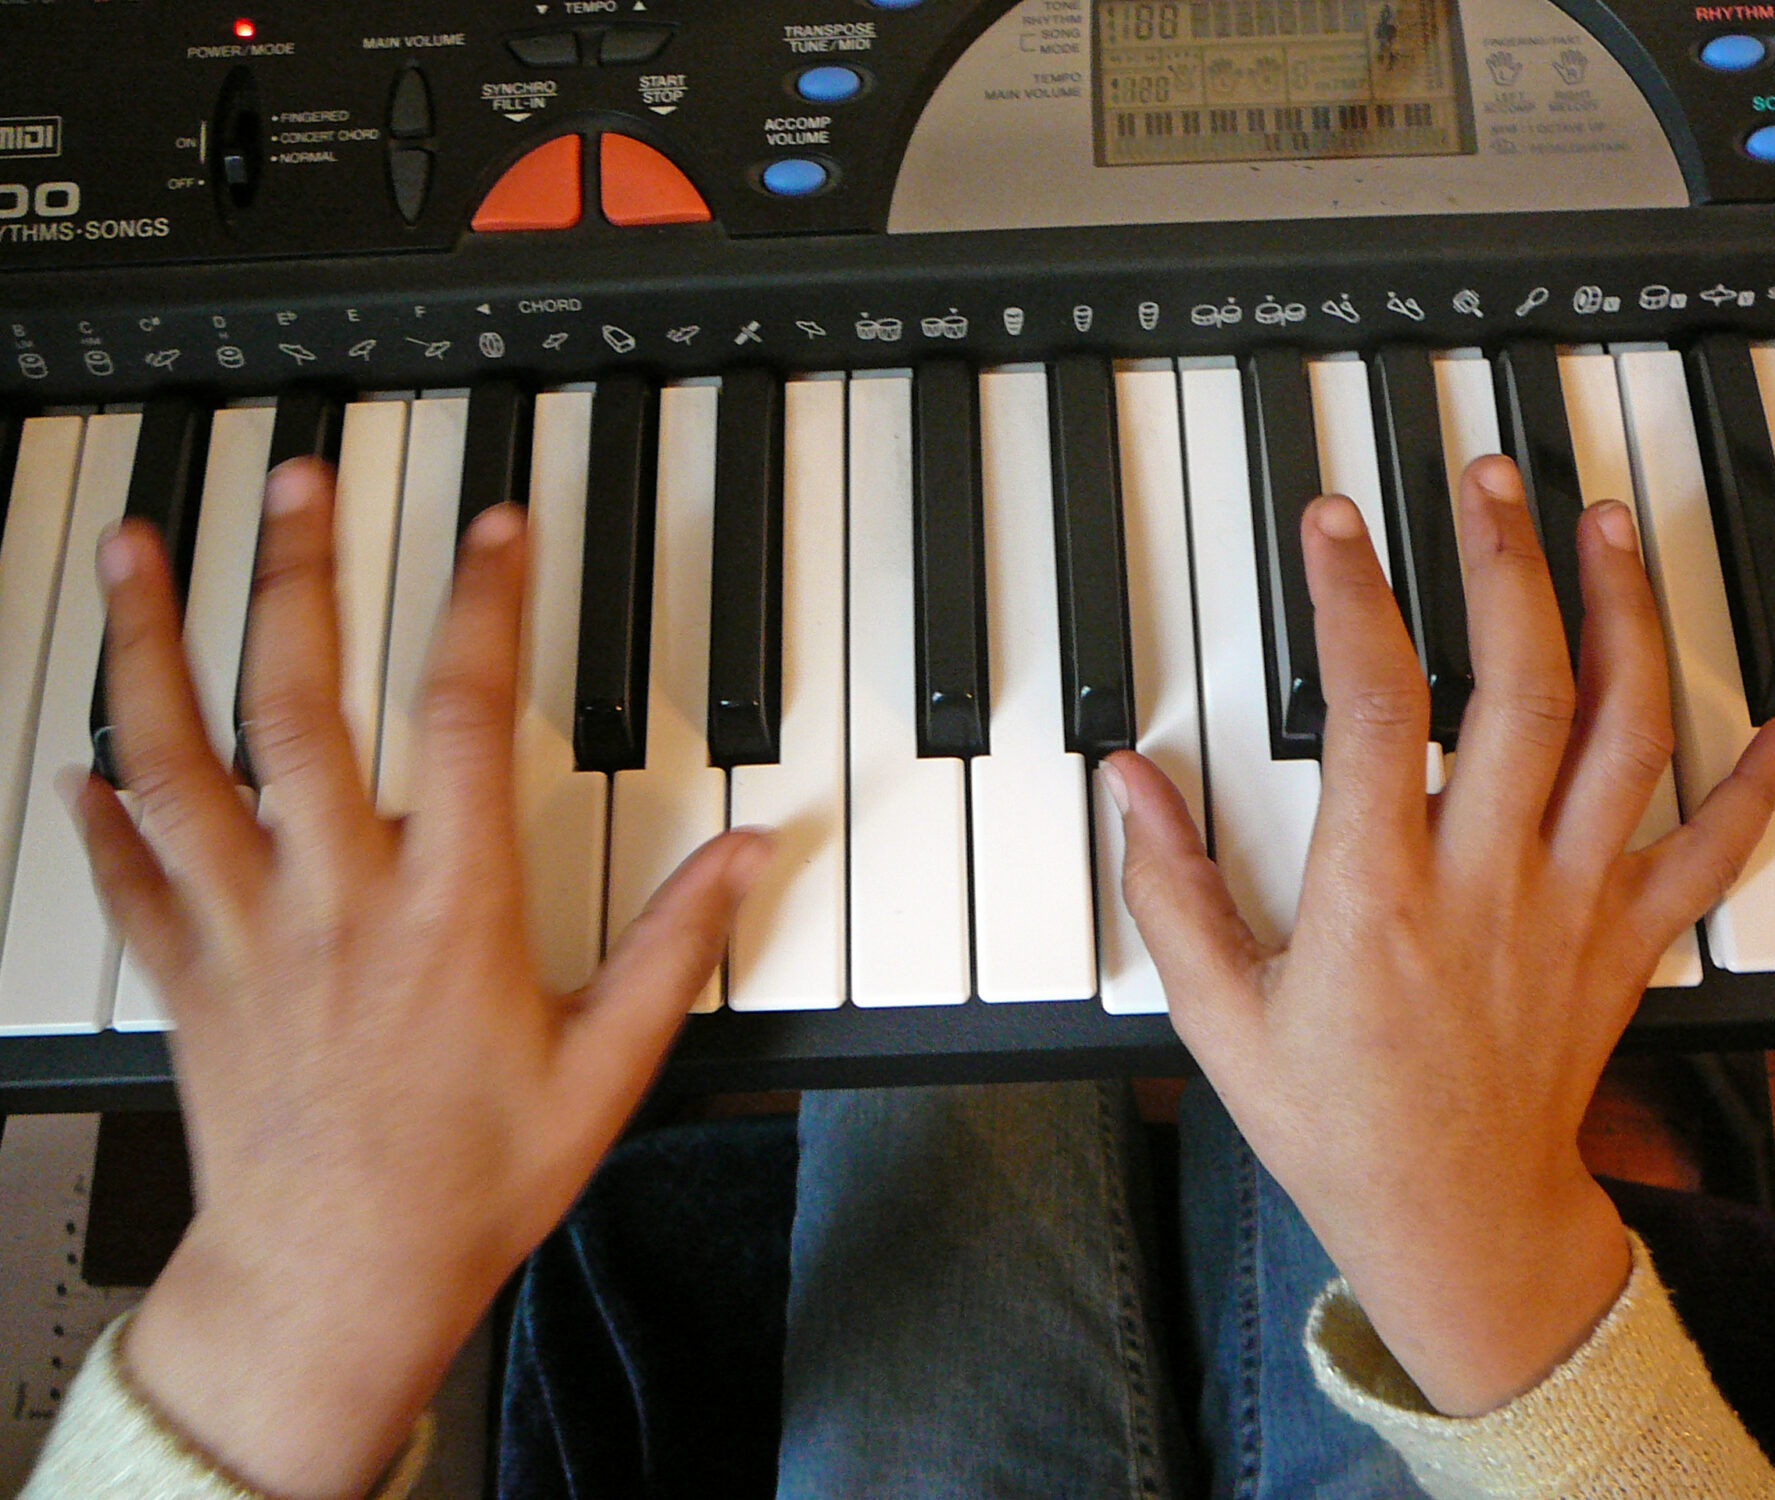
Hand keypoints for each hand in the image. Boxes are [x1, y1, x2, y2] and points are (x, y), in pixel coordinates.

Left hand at [68, 459, 768, 1499]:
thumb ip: (677, 945)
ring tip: (135, 553)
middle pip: (296, 702)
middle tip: (294, 478)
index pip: (465, 718)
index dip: (483, 605)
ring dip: (149, 646)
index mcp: (448, 913)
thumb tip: (746, 851)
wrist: (338, 1283)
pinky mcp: (187, 980)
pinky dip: (95, 809)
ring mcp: (245, 935)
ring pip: (176, 762)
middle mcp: (335, 902)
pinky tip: (77, 759)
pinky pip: (124, 877)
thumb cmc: (468, 1183)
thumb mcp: (605, 1069)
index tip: (495, 528)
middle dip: (294, 573)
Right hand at [1109, 456, 1774, 1416]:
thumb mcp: (1218, 1018)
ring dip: (1621, 620)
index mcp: (1376, 901)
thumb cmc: (1337, 1125)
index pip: (1374, 711)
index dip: (1355, 601)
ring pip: (1623, 739)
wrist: (1454, 1224)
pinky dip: (1754, 781)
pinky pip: (1708, 851)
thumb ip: (1170, 891)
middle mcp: (1487, 886)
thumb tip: (1128, 782)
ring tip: (1605, 527)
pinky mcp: (1624, 941)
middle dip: (1506, 565)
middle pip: (1523, 691)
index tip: (1336, 524)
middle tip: (1488, 479)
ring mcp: (1570, 909)